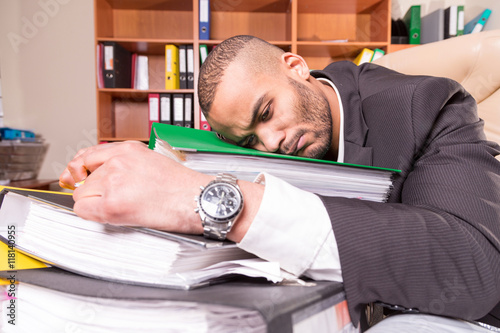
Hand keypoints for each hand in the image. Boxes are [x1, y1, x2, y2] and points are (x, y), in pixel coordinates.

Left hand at [59, 141, 210, 233]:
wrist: (196, 200)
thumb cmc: (182, 187)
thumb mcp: (151, 163)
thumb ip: (123, 164)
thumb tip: (95, 175)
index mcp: (128, 149)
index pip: (87, 155)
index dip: (82, 169)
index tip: (80, 177)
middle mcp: (118, 161)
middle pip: (83, 177)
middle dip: (95, 189)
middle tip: (119, 198)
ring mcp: (113, 181)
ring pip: (82, 194)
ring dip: (97, 203)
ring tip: (128, 205)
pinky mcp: (111, 204)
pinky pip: (83, 210)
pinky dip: (93, 215)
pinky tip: (117, 214)